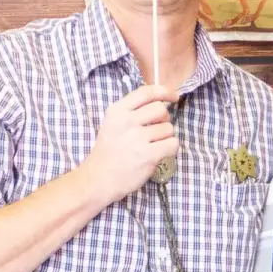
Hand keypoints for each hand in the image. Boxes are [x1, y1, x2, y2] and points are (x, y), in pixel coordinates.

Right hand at [83, 83, 176, 202]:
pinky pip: (173, 144)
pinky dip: (170, 149)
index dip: (164, 92)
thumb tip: (160, 103)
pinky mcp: (149, 155)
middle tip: (156, 131)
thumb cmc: (108, 151)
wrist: (99, 178)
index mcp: (118, 111)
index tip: (173, 97)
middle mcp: (128, 121)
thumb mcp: (113, 123)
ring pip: (169, 129)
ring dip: (165, 137)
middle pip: (161, 110)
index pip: (147, 92)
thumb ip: (132, 111)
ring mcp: (138, 138)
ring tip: (153, 146)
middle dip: (163, 120)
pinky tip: (160, 154)